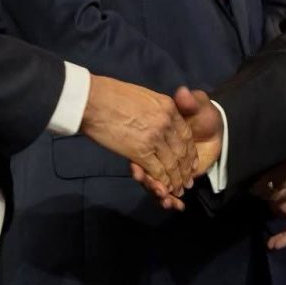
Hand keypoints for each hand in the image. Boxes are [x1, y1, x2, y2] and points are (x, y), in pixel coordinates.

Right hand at [81, 75, 195, 196]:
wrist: (93, 100)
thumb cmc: (112, 95)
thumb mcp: (145, 96)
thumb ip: (158, 109)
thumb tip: (160, 118)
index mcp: (169, 107)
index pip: (186, 134)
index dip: (190, 151)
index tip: (191, 162)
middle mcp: (166, 123)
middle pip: (182, 151)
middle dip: (185, 169)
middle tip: (187, 182)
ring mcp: (155, 138)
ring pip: (172, 163)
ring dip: (176, 179)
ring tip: (178, 190)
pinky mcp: (141, 151)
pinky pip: (157, 170)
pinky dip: (162, 182)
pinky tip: (164, 188)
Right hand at [129, 88, 222, 211]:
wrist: (216, 128)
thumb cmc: (204, 114)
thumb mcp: (197, 105)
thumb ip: (189, 102)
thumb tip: (183, 92)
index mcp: (159, 137)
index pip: (146, 152)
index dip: (140, 163)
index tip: (137, 172)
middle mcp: (158, 153)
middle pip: (149, 172)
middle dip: (149, 183)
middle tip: (156, 191)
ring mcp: (166, 166)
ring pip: (157, 183)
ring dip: (160, 194)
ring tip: (166, 200)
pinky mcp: (177, 176)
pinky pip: (170, 190)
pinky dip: (171, 199)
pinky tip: (176, 206)